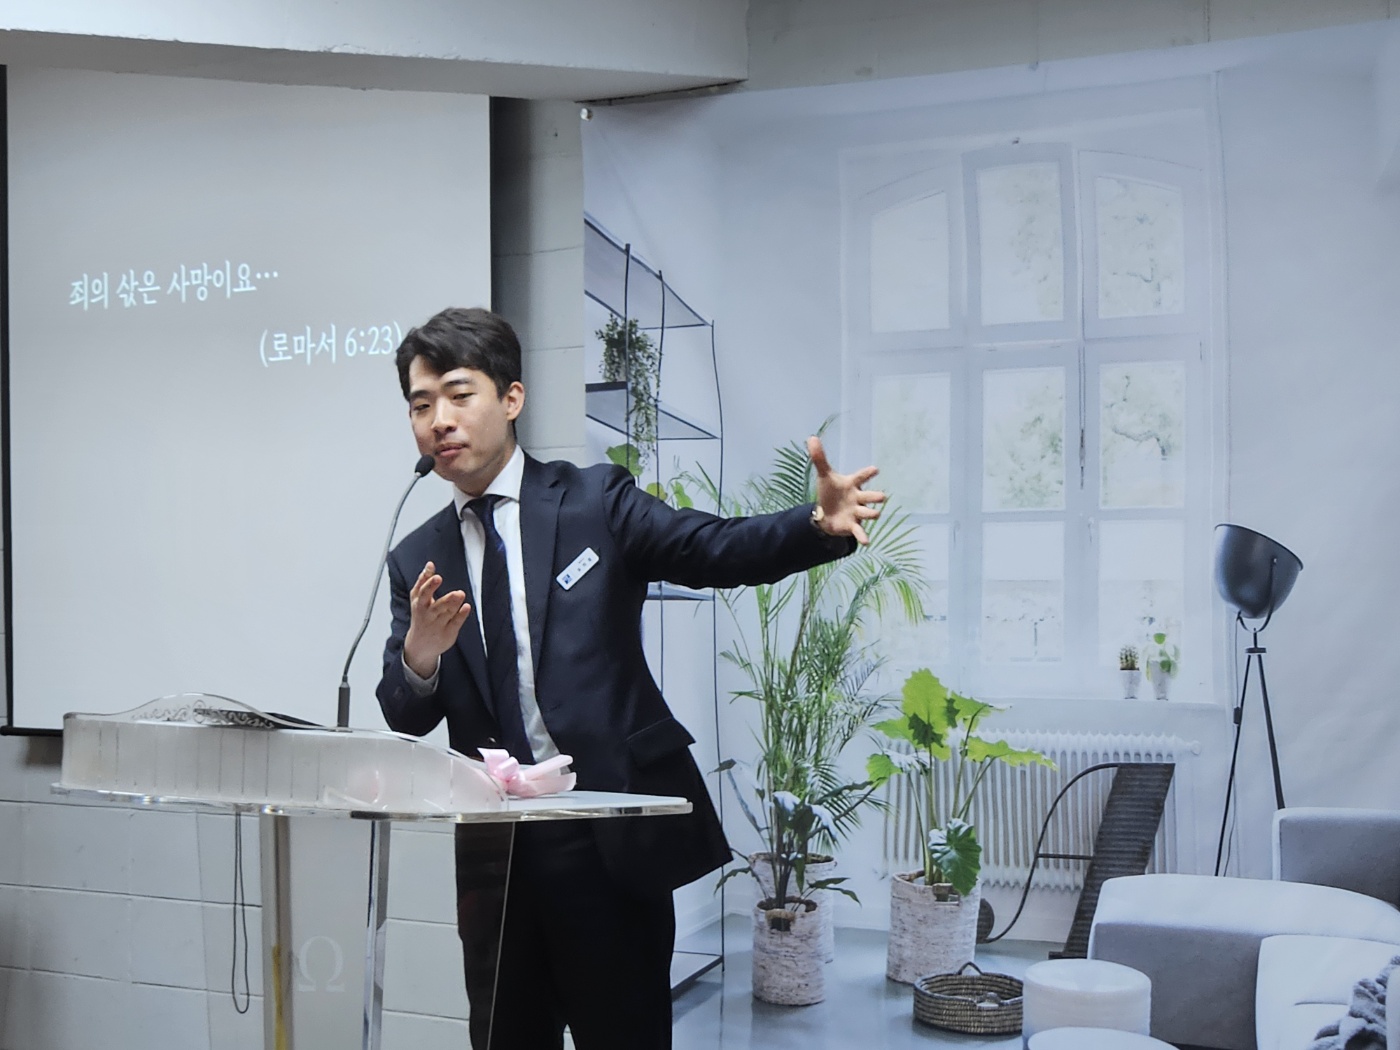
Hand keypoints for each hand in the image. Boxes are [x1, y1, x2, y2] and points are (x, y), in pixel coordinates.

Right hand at [402, 561, 471, 677]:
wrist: (419, 646)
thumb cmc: (420, 617)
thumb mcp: (417, 599)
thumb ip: (423, 581)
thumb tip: (430, 564)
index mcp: (420, 605)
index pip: (423, 593)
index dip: (430, 585)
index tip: (437, 576)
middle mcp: (428, 615)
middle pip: (436, 606)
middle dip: (445, 599)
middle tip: (456, 592)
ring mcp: (438, 625)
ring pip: (447, 614)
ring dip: (454, 604)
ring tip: (461, 594)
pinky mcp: (448, 632)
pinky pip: (455, 623)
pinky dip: (461, 615)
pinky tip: (466, 607)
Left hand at [807, 435, 884, 545]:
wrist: (827, 514)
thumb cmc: (830, 492)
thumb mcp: (824, 475)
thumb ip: (819, 458)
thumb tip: (811, 437)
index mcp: (852, 484)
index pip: (861, 477)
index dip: (868, 474)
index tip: (875, 470)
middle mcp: (858, 498)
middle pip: (870, 497)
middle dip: (875, 497)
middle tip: (881, 497)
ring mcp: (857, 513)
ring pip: (868, 513)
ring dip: (871, 514)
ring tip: (875, 514)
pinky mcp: (852, 526)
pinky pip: (859, 531)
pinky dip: (862, 536)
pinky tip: (866, 542)